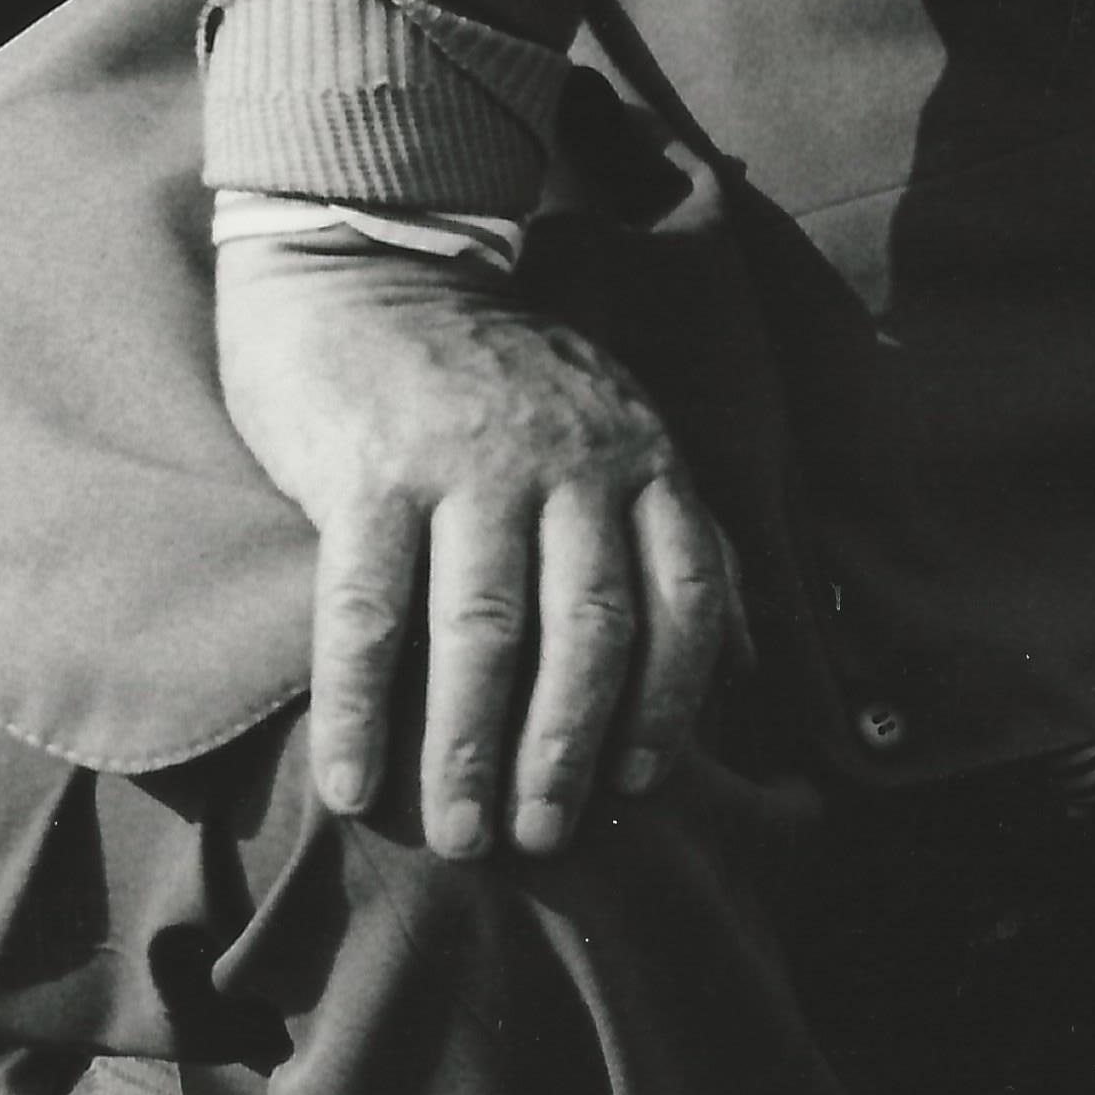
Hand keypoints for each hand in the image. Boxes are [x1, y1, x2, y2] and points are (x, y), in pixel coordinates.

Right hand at [212, 236, 739, 859]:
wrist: (362, 256)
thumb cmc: (493, 378)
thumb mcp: (612, 430)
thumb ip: (669, 532)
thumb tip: (738, 659)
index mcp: (640, 458)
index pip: (684, 597)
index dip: (671, 699)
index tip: (640, 781)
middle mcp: (566, 461)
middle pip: (587, 632)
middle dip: (568, 750)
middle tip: (545, 838)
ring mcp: (466, 463)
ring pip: (482, 635)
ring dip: (469, 749)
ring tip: (461, 836)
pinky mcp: (367, 469)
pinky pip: (367, 610)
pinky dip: (360, 708)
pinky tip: (357, 781)